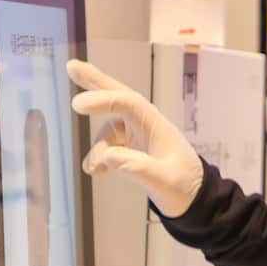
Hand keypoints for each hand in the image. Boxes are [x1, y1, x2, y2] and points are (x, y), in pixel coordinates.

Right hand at [67, 59, 203, 216]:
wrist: (195, 199)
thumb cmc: (185, 187)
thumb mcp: (164, 181)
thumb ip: (138, 169)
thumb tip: (109, 157)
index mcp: (156, 125)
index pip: (127, 103)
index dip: (103, 100)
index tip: (78, 105)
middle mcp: (145, 125)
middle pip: (118, 97)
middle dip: (95, 83)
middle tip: (71, 66)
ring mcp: (137, 135)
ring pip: (108, 132)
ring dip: (97, 149)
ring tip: (94, 171)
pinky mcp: (132, 148)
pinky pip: (109, 147)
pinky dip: (99, 158)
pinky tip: (96, 173)